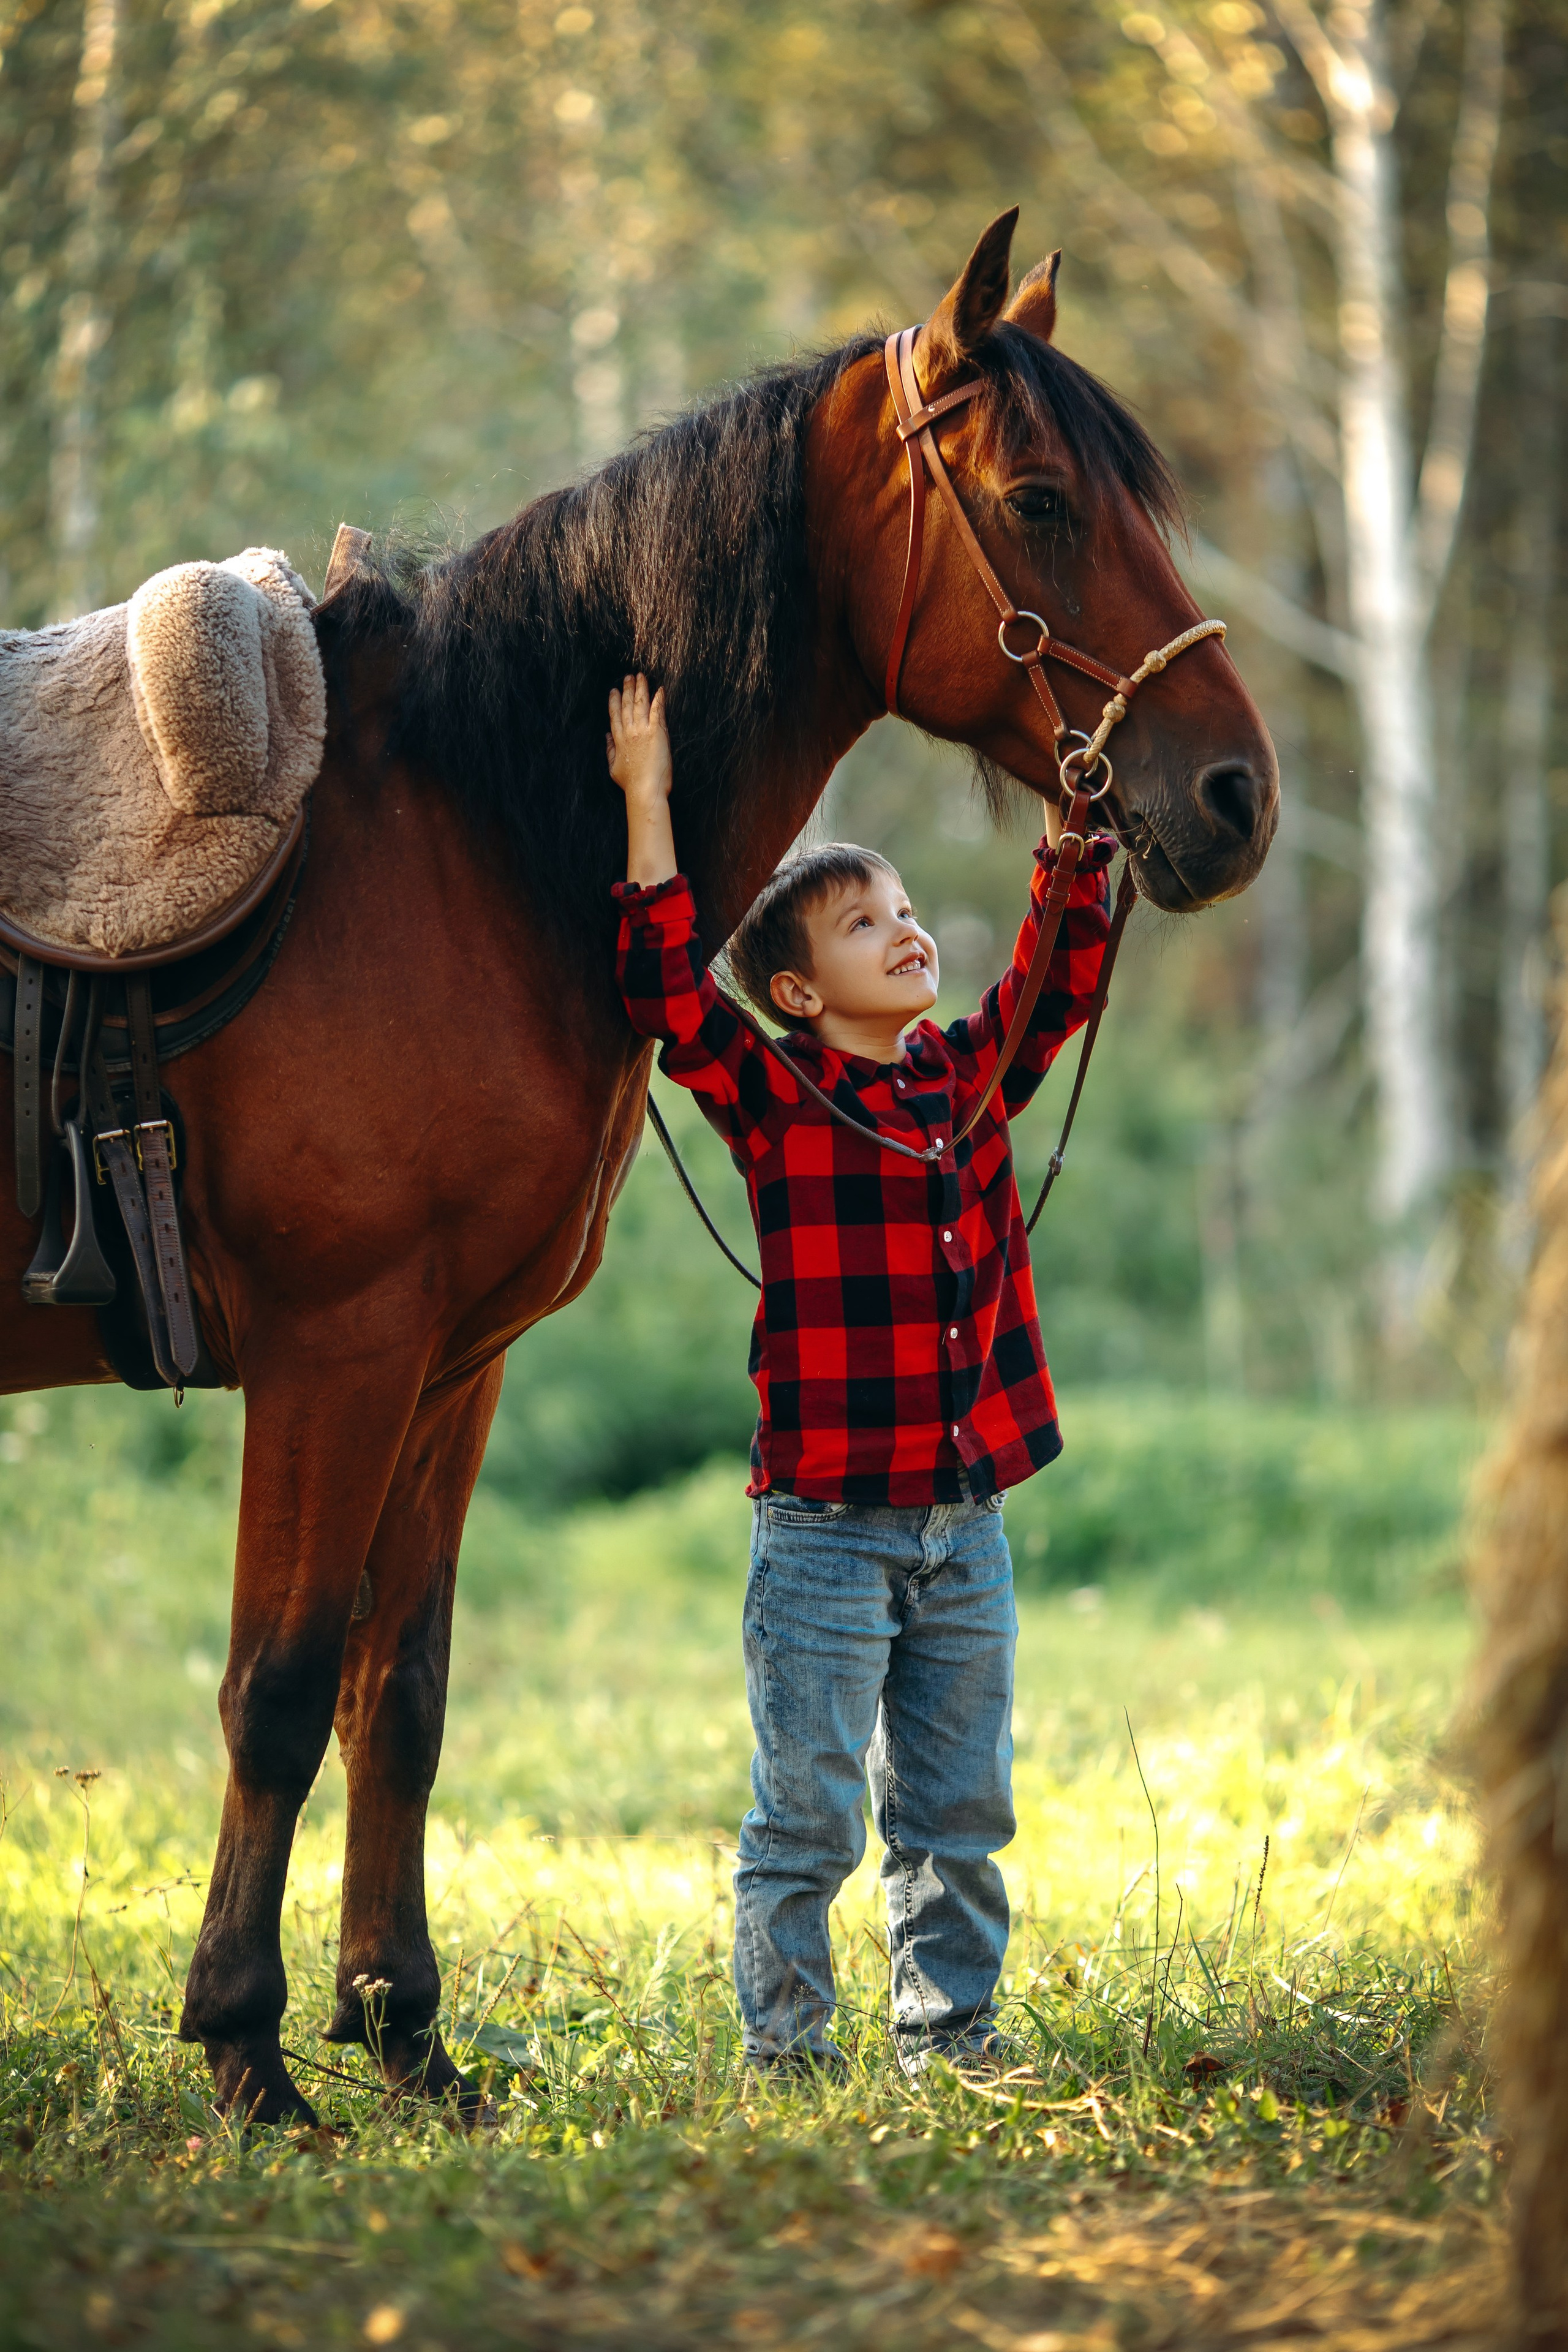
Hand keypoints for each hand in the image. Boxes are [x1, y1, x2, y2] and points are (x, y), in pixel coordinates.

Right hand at [607, 673, 671, 802]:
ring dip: (641, 688)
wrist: (645, 790)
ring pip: (640, 704)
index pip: (615, 715)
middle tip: (628, 677)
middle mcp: (629, 732)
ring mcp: (643, 731)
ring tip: (641, 676)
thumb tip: (606, 737)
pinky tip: (659, 689)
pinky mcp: (657, 732)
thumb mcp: (613, 768)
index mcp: (618, 740)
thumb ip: (610, 750)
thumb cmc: (631, 783)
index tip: (614, 691)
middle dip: (627, 689)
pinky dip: (658, 699)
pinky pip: (657, 711)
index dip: (614, 702)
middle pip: (627, 705)